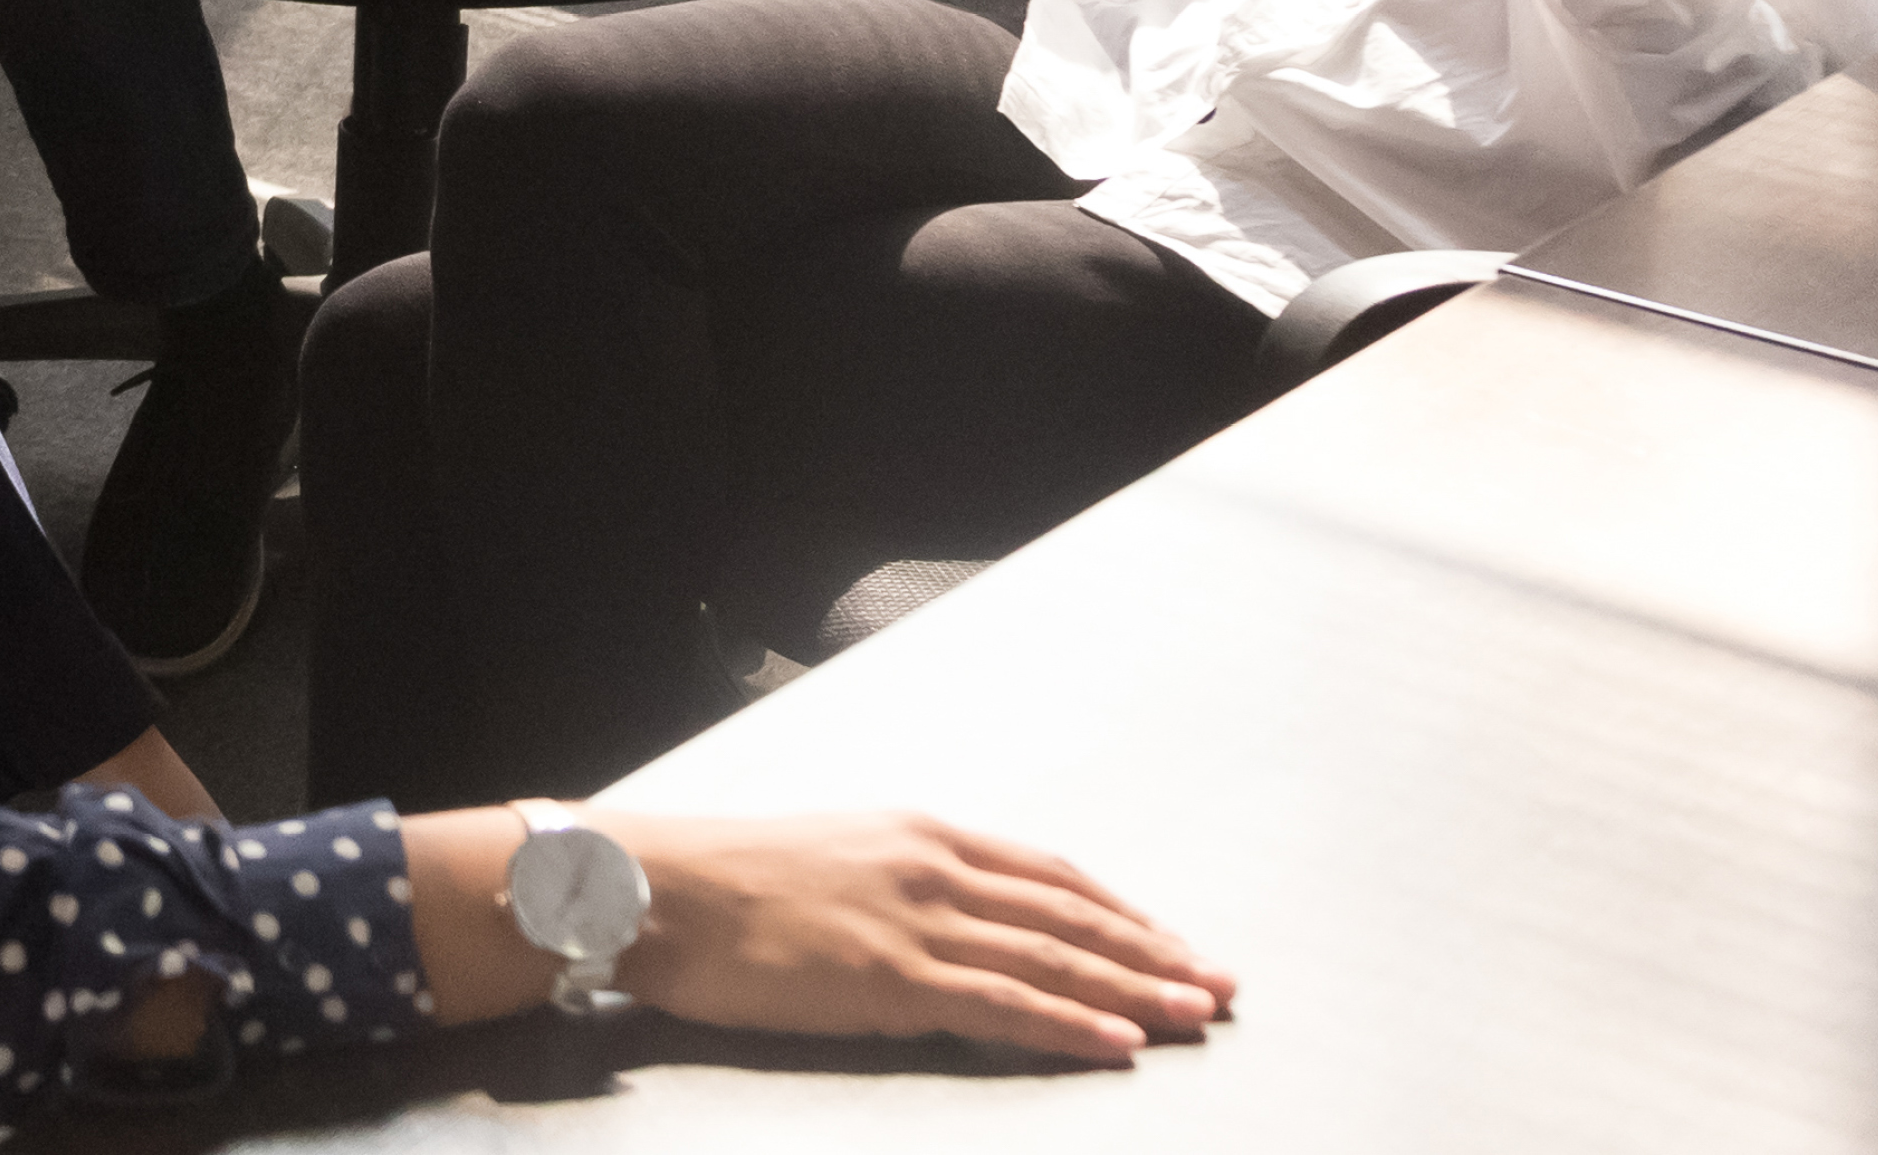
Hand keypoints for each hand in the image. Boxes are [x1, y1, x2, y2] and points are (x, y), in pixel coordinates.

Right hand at [613, 811, 1233, 1063]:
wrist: (658, 887)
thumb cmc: (729, 877)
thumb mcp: (837, 854)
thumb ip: (902, 880)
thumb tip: (951, 915)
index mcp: (924, 834)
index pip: (1052, 875)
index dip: (1122, 911)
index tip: (1173, 941)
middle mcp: (936, 869)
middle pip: (1073, 915)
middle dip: (1156, 952)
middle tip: (1220, 984)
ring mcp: (918, 922)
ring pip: (1055, 960)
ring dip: (1138, 990)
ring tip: (1196, 1016)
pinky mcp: (892, 977)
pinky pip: (1003, 1004)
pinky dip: (1070, 1024)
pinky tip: (1119, 1042)